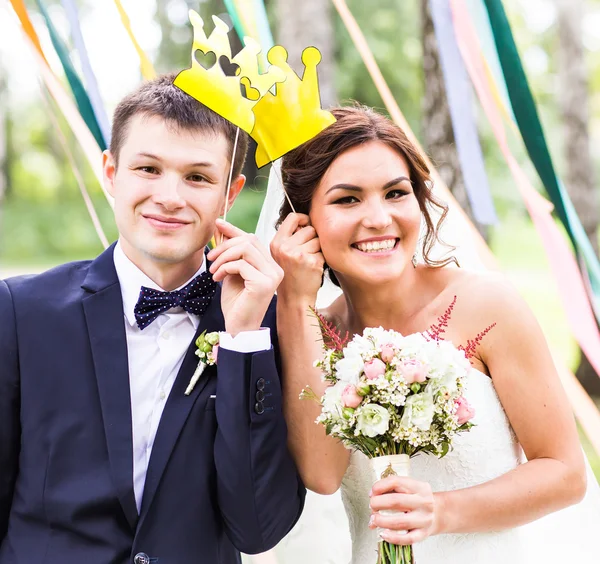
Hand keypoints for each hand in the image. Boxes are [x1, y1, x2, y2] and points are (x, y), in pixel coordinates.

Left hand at [208, 219, 282, 335]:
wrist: (239, 328)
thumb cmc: (236, 303)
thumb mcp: (231, 272)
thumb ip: (230, 253)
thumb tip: (221, 228)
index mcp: (269, 265)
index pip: (253, 239)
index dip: (234, 230)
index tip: (218, 224)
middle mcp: (275, 268)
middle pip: (249, 240)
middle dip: (225, 245)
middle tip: (211, 258)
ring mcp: (272, 276)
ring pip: (245, 249)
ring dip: (224, 256)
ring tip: (214, 270)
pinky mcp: (264, 284)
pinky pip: (241, 264)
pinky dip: (225, 268)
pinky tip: (217, 279)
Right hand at [269, 213, 324, 305]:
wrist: (294, 299)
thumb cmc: (290, 276)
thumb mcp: (281, 254)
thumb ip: (289, 237)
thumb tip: (305, 220)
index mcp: (276, 243)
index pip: (293, 217)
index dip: (303, 219)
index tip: (306, 225)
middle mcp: (285, 247)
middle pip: (309, 229)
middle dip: (312, 239)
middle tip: (306, 253)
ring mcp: (299, 255)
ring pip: (318, 240)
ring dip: (317, 250)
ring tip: (308, 262)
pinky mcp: (312, 262)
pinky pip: (323, 252)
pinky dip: (321, 260)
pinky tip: (313, 269)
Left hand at [369, 476, 438, 544]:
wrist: (439, 512)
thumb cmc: (418, 499)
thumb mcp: (409, 488)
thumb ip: (390, 490)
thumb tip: (371, 497)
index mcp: (419, 487)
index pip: (396, 482)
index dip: (379, 486)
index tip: (372, 492)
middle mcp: (423, 502)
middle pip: (396, 501)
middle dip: (378, 503)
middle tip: (372, 506)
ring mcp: (424, 520)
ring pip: (399, 522)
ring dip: (382, 521)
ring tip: (374, 519)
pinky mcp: (423, 534)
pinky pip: (407, 539)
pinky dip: (393, 538)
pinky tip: (383, 534)